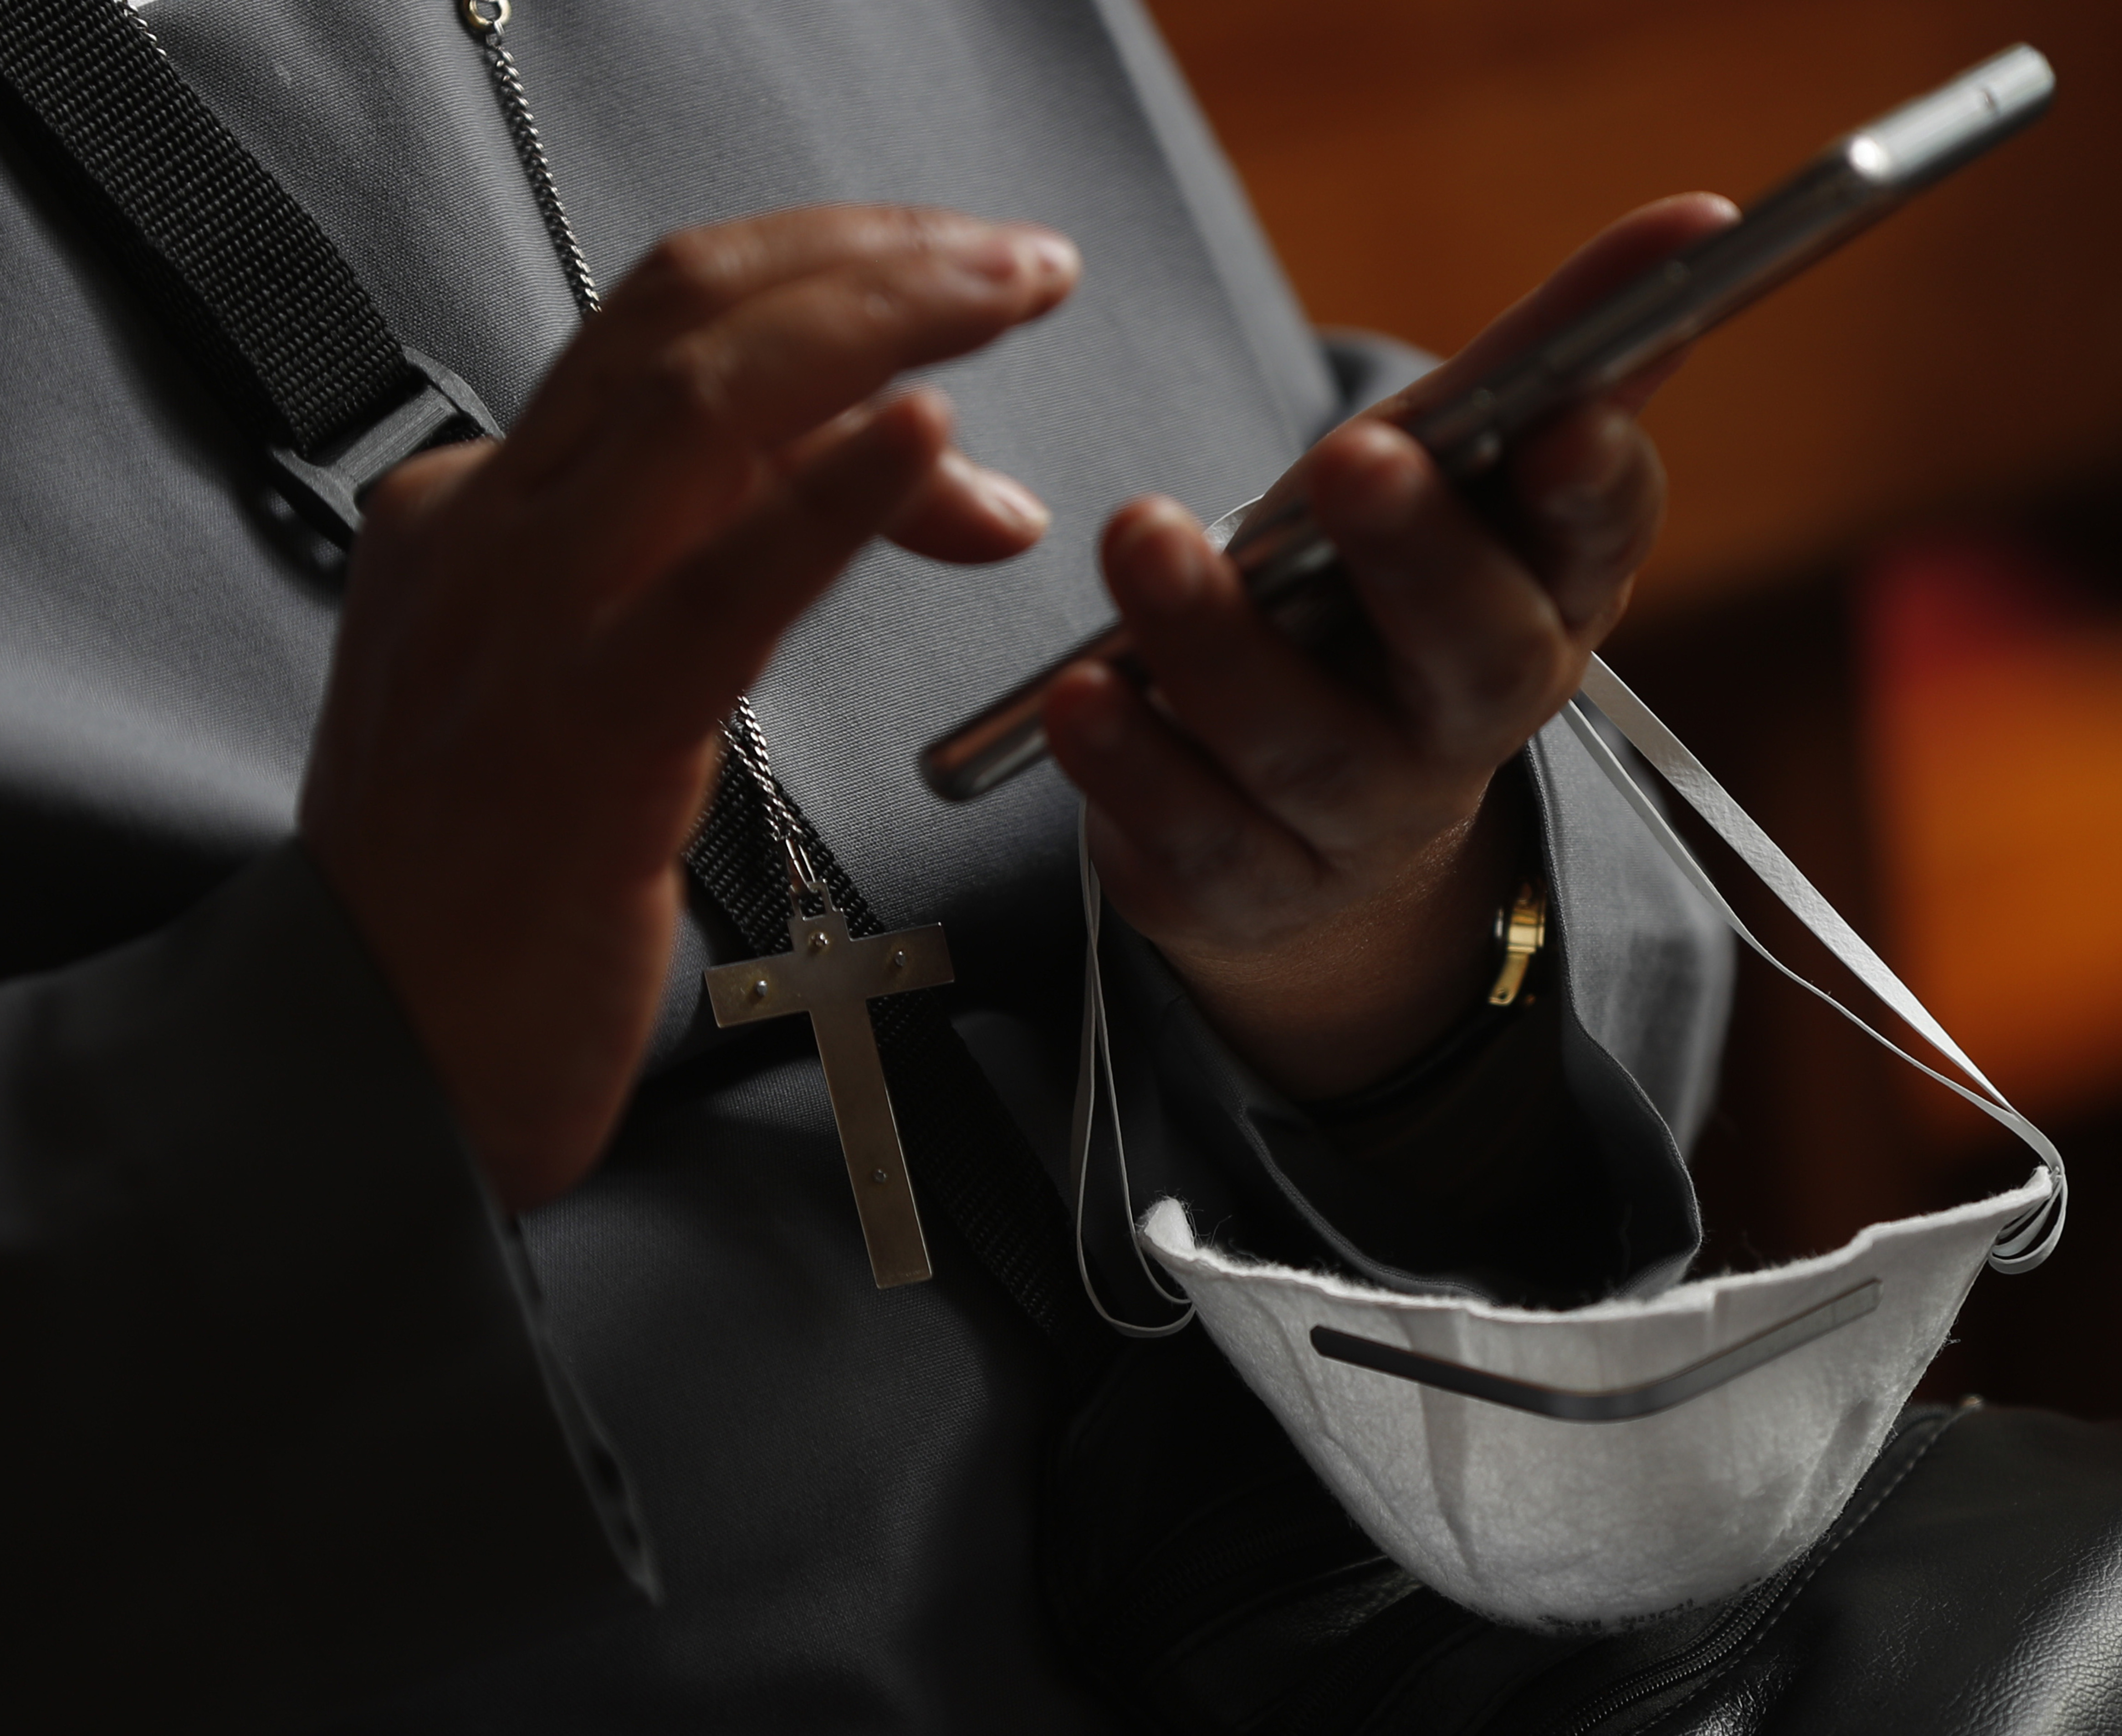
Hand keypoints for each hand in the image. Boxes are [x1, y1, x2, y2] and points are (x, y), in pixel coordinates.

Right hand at [300, 206, 1078, 1208]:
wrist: (376, 1052)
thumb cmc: (497, 884)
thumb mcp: (596, 676)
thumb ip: (723, 558)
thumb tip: (904, 479)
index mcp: (482, 514)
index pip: (669, 343)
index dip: (835, 298)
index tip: (958, 308)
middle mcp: (489, 534)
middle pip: (686, 318)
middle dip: (871, 261)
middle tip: (1015, 259)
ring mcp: (523, 624)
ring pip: (702, 404)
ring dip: (878, 323)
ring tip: (1007, 288)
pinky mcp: (583, 737)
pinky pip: (719, 586)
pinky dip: (829, 498)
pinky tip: (924, 436)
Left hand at [1043, 194, 1737, 1098]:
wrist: (1307, 840)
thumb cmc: (1376, 611)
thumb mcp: (1449, 484)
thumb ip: (1544, 358)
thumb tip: (1695, 217)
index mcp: (1544, 602)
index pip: (1597, 543)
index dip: (1593, 488)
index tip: (1561, 424)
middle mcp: (1471, 721)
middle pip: (1473, 652)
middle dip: (1419, 555)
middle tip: (1355, 457)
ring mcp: (1363, 818)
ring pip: (1307, 744)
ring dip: (1223, 645)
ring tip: (1145, 537)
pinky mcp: (1246, 884)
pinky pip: (1194, 833)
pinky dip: (1132, 767)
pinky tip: (1084, 694)